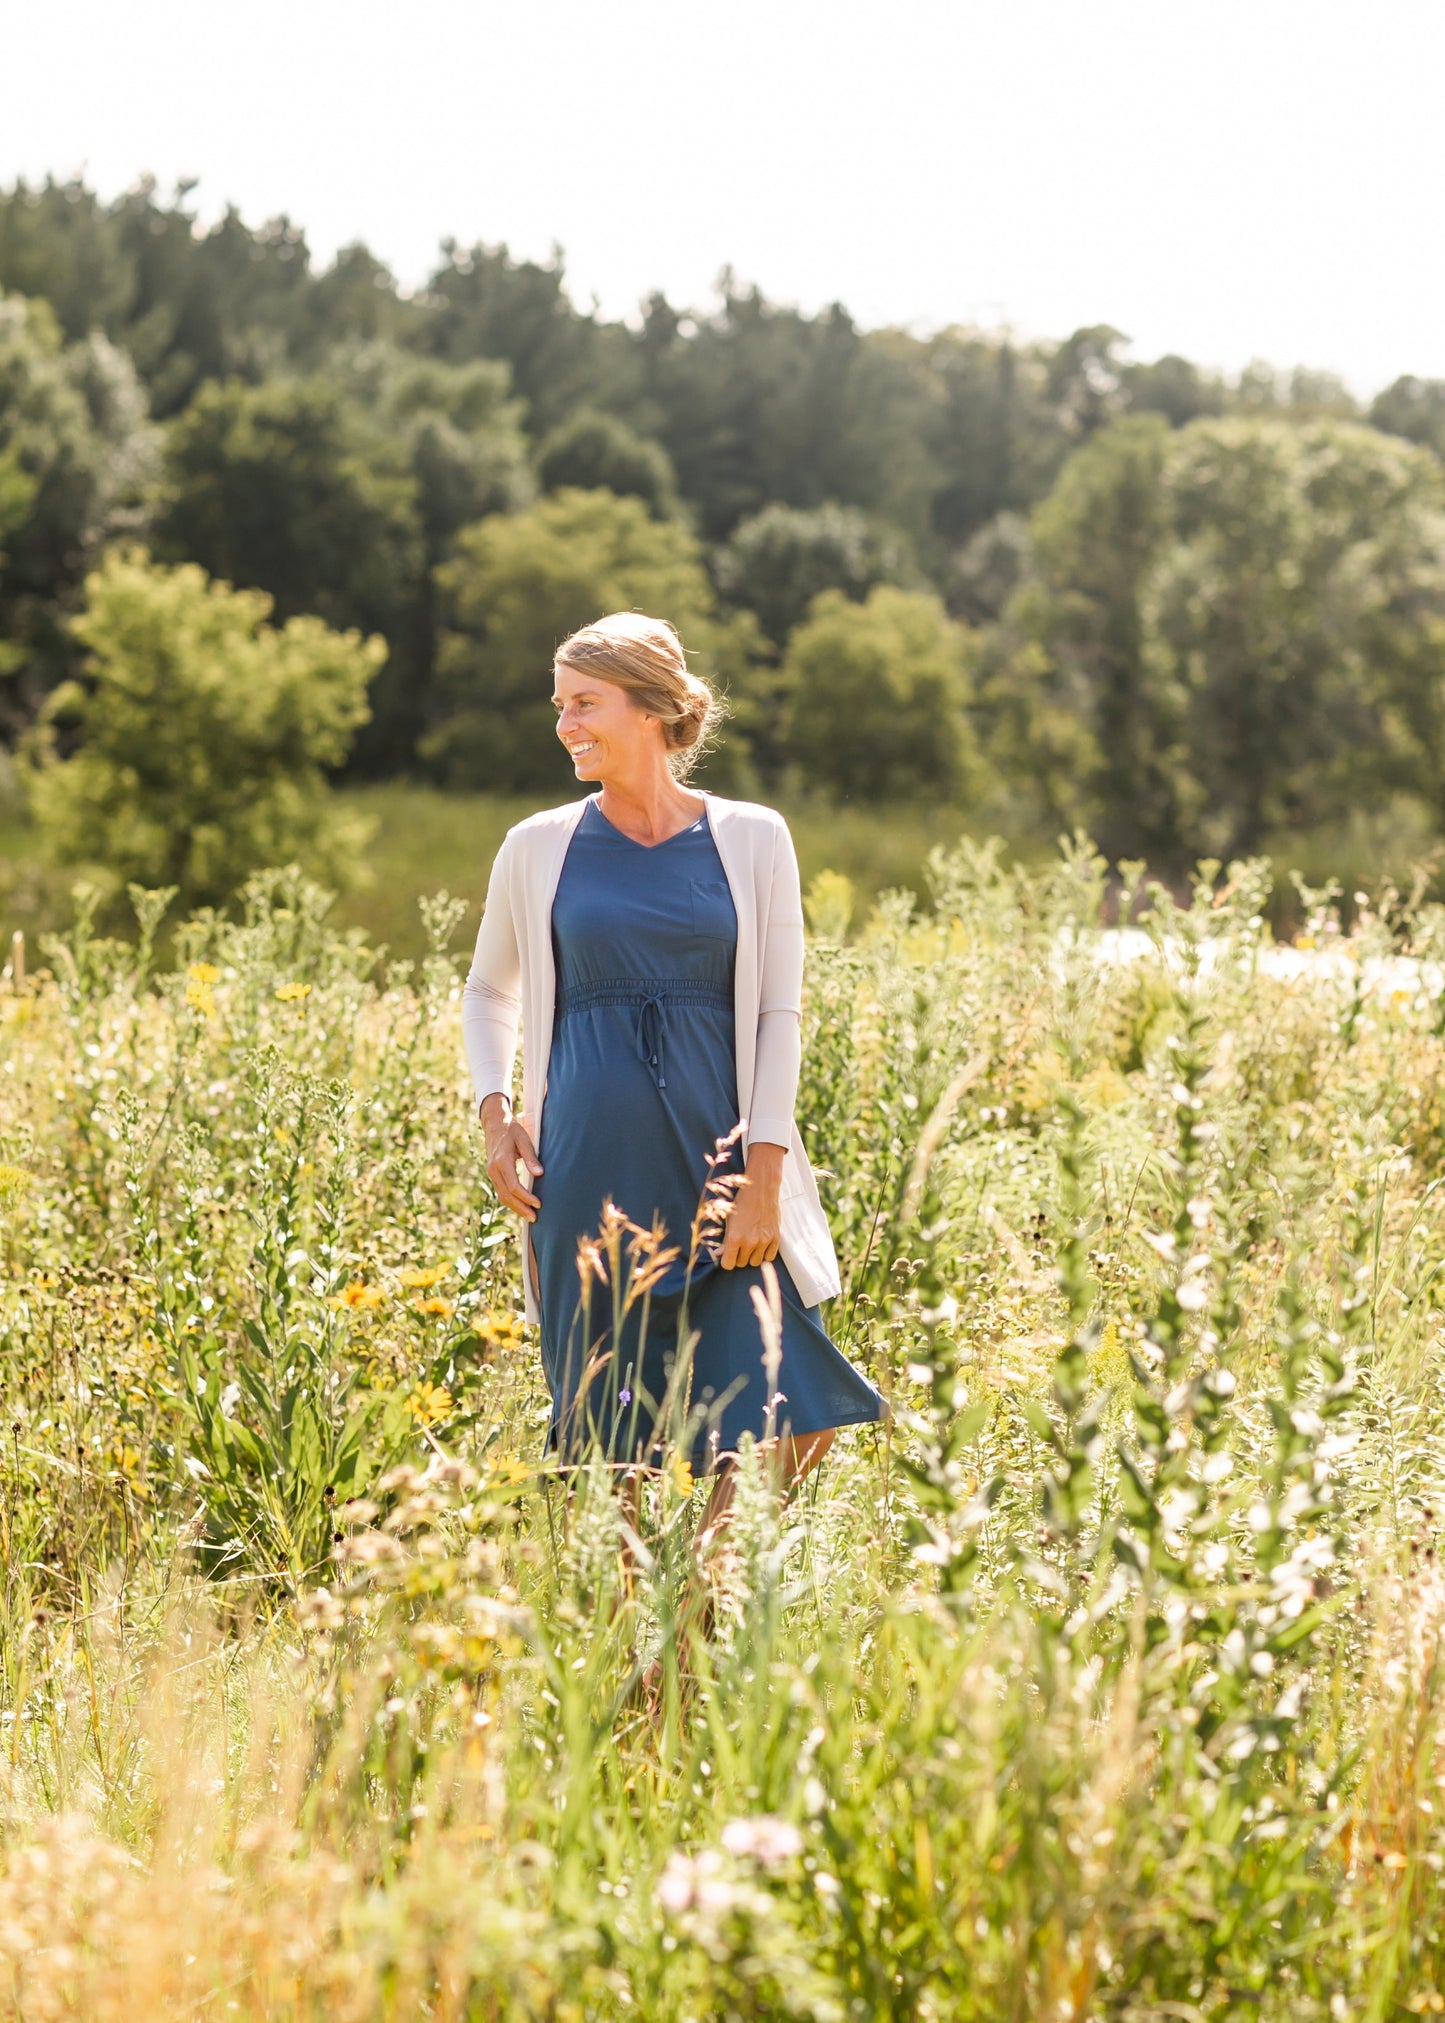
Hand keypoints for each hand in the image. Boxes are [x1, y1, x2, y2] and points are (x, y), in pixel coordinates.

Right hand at [480, 1093, 542, 1221]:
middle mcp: (494, 1170)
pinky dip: (510, 1201)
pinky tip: (521, 1206)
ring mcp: (491, 1173)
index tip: (538, 1204)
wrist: (495, 1124)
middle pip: (506, 1196)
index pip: (514, 1186)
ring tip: (529, 1216)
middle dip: (521, 1209)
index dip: (526, 1197)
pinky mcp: (493, 1174)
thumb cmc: (512, 1130)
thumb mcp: (524, 1140)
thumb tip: (540, 1174)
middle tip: (534, 1219)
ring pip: (502, 1196)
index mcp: (502, 1161)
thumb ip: (531, 1157)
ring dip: (515, 1208)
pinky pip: (501, 1191)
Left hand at [721, 1143, 784, 1268]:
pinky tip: (761, 1244)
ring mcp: (764, 1241)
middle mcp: (750, 1241)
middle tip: (740, 1245)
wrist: (761, 1189)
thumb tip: (718, 1254)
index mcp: (735, 1237)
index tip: (728, 1256)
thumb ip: (724, 1240)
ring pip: (755, 1262)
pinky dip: (764, 1253)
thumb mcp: (729, 1220)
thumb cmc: (742, 1203)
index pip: (728, 1265)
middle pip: (741, 1263)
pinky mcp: (776, 1238)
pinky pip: (769, 1257)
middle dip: (739, 1257)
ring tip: (750, 1244)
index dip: (727, 1261)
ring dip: (751, 1256)